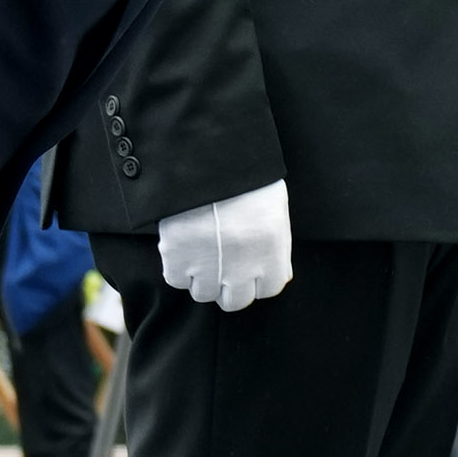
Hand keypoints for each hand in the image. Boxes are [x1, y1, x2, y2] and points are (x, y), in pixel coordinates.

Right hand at [157, 179, 292, 309]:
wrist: (209, 156)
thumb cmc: (247, 179)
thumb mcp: (275, 210)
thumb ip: (279, 247)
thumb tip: (281, 275)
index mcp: (271, 254)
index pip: (269, 289)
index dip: (257, 279)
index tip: (248, 266)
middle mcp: (242, 267)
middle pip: (235, 301)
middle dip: (229, 287)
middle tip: (222, 265)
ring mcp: (208, 265)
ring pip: (203, 293)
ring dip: (202, 278)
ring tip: (200, 252)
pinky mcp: (177, 257)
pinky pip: (176, 279)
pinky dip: (178, 268)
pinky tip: (183, 247)